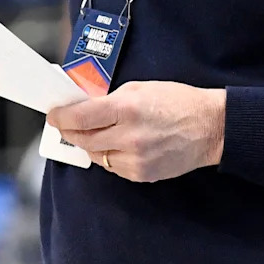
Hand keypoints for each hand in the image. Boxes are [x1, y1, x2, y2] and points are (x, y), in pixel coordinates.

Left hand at [46, 81, 225, 182]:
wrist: (209, 127)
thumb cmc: (177, 102)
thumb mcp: (140, 88)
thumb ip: (110, 99)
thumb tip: (85, 108)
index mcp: (127, 108)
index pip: (81, 117)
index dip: (62, 117)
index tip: (54, 116)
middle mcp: (129, 136)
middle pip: (84, 139)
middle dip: (71, 132)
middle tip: (66, 125)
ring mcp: (136, 159)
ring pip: (97, 156)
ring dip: (91, 145)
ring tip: (96, 133)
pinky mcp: (142, 174)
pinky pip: (114, 168)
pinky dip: (111, 156)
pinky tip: (119, 145)